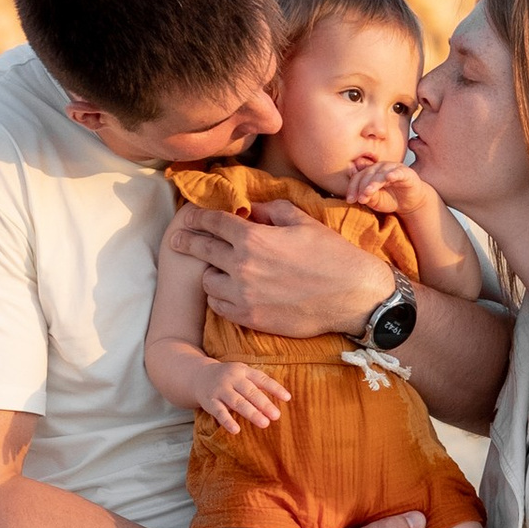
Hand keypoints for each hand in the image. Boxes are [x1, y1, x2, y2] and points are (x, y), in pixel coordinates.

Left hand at [167, 199, 389, 340]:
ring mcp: (243, 294)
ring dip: (210, 272)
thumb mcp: (302, 221)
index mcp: (253, 237)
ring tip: (216, 270)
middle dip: (186, 241)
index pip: (213, 222)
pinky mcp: (250, 318)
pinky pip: (219, 306)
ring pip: (207, 281)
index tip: (189, 216)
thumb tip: (250, 209)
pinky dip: (219, 298)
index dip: (198, 216)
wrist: (351, 295)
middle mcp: (242, 265)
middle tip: (176, 239)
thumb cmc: (331, 254)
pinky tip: (227, 292)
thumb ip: (270, 210)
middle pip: (201, 249)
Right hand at [201, 360, 285, 434]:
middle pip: (250, 392)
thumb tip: (284, 398)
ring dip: (251, 413)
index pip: (261, 379)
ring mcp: (220, 390)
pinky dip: (227, 421)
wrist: (199, 376)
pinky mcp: (210, 401)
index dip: (275, 388)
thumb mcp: (243, 375)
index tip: (287, 398)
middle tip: (276, 416)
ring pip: (237, 402)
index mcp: (243, 371)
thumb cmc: (230, 379)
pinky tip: (236, 430)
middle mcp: (232, 379)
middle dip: (264, 404)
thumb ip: (259, 385)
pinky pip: (219, 412)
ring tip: (264, 424)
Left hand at [343, 158, 430, 218]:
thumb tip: (355, 194)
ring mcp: (393, 168)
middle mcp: (380, 167)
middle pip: (368, 174)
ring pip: (381, 174)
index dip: (353, 188)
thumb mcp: (376, 201)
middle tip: (360, 200)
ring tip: (369, 192)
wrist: (410, 202)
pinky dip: (394, 174)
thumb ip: (367, 196)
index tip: (350, 200)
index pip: (358, 177)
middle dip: (362, 187)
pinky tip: (389, 178)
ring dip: (374, 183)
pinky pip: (399, 172)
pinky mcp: (406, 173)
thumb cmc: (391, 199)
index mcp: (370, 172)